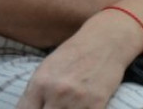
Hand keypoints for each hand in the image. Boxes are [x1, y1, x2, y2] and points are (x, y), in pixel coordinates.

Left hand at [17, 9, 142, 108]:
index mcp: (40, 82)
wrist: (107, 40)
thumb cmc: (75, 53)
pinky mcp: (97, 104)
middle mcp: (57, 92)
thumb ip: (34, 93)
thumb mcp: (47, 67)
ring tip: (66, 106)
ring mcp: (77, 100)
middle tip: (53, 107)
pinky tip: (80, 107)